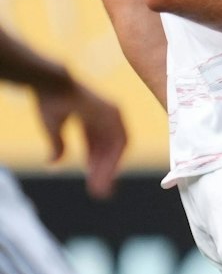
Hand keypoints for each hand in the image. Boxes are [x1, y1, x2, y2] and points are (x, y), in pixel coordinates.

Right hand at [34, 77, 126, 199]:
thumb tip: (53, 164)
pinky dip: (113, 159)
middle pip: (107, 149)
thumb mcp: (54, 129)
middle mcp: (104, 117)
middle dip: (103, 170)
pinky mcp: (114, 114)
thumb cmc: (49, 101)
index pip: (97, 146)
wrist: (52, 84)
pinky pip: (120, 142)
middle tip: (99, 189)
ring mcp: (112, 115)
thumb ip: (59, 146)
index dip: (95, 162)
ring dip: (109, 169)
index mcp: (90, 118)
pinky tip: (105, 174)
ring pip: (115, 149)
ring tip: (101, 187)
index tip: (92, 178)